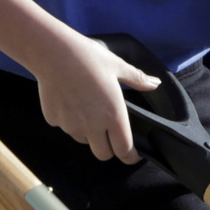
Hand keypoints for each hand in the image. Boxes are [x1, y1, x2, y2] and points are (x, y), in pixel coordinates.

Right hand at [35, 27, 154, 164]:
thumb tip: (155, 83)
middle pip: (103, 154)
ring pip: (83, 140)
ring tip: (87, 109)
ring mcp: (71, 125)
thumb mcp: (117, 66)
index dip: (130, 156)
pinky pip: (65, 127)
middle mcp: (92, 126)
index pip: (124, 150)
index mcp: (113, 115)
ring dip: (88, 133)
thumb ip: (138, 80)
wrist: (54, 53)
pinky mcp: (55, 120)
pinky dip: (69, 120)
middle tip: (109, 134)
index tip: (132, 154)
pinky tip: (69, 100)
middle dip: (108, 148)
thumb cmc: (88, 58)